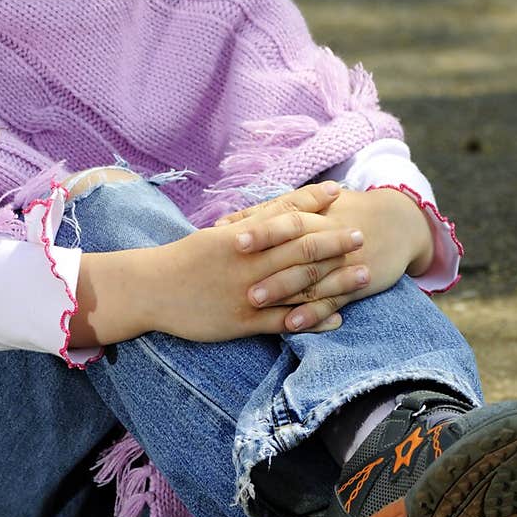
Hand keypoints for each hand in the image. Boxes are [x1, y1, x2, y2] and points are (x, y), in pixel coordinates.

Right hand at [152, 181, 365, 340]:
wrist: (151, 289)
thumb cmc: (185, 259)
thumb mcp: (217, 234)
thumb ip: (251, 223)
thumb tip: (282, 210)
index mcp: (242, 236)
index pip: (285, 214)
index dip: (314, 203)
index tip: (341, 195)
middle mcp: (249, 262)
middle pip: (301, 248)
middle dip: (335, 242)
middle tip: (363, 235)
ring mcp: (249, 293)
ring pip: (300, 285)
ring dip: (336, 281)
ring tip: (365, 276)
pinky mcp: (243, 322)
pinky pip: (285, 322)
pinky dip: (313, 319)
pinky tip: (338, 318)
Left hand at [217, 182, 432, 332]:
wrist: (399, 222)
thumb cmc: (343, 212)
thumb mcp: (313, 205)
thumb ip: (270, 213)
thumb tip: (224, 224)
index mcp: (315, 213)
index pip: (284, 216)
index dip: (258, 226)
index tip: (228, 235)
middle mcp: (327, 235)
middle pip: (294, 245)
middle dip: (264, 258)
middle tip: (232, 271)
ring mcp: (342, 261)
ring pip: (310, 275)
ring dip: (282, 288)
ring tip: (254, 300)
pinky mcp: (355, 284)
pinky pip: (332, 301)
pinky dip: (312, 314)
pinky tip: (290, 324)